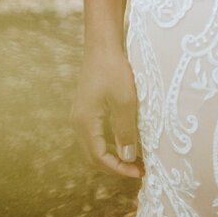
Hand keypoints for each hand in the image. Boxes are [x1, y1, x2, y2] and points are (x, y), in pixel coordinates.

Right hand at [75, 45, 141, 180]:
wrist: (102, 44)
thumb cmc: (114, 69)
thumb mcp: (125, 101)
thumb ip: (125, 131)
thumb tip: (127, 159)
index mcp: (84, 123)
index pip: (99, 158)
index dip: (119, 169)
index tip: (139, 172)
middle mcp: (77, 123)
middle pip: (92, 158)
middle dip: (114, 167)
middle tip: (137, 170)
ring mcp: (79, 116)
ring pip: (92, 149)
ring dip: (111, 158)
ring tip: (133, 160)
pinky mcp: (85, 110)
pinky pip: (94, 137)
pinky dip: (107, 146)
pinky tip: (123, 143)